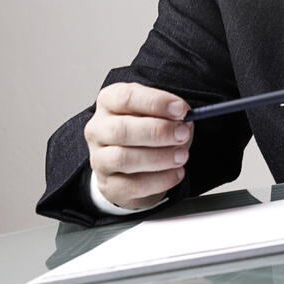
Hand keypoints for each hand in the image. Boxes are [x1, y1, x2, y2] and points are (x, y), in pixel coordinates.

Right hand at [85, 83, 190, 210]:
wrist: (134, 167)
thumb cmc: (148, 134)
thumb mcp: (160, 115)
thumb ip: (171, 114)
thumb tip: (184, 120)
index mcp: (109, 103)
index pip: (125, 97)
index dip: (155, 102)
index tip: (181, 110)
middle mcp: (98, 130)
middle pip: (121, 130)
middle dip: (158, 132)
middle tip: (183, 134)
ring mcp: (100, 159)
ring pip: (123, 159)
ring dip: (159, 157)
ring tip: (182, 156)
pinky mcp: (109, 186)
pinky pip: (133, 186)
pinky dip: (160, 180)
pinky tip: (176, 173)